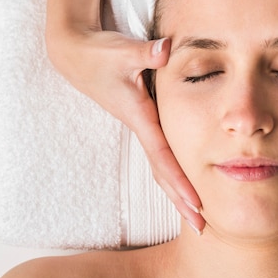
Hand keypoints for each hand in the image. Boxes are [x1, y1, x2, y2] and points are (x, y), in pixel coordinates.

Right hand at [46, 28, 205, 232]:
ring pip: (161, 166)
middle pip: (163, 172)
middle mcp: (140, 127)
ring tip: (196, 216)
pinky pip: (160, 154)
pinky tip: (182, 182)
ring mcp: (140, 126)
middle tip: (202, 228)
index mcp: (140, 117)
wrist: (75, 53)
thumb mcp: (123, 51)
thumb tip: (166, 50)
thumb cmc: (100, 52)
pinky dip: (172, 172)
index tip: (197, 205)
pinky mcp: (141, 119)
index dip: (180, 181)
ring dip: (177, 191)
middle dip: (180, 201)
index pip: (163, 156)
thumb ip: (146, 53)